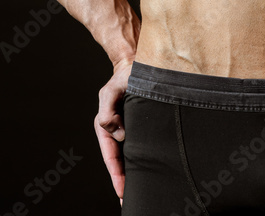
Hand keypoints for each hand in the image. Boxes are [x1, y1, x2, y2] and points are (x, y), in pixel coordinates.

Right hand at [95, 57, 134, 202]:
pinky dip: (148, 160)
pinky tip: (157, 171)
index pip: (111, 157)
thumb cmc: (124, 75)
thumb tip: (118, 134)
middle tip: (133, 202)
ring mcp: (132, 130)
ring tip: (146, 193)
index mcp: (107, 127)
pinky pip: (145, 146)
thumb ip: (107, 111)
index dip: (117, 176)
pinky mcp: (144, 126)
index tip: (122, 192)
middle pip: (122, 163)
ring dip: (138, 174)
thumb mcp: (111, 90)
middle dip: (126, 183)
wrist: (139, 62)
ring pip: (133, 157)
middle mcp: (119, 131)